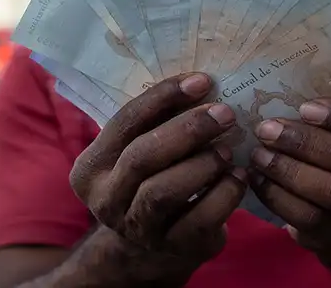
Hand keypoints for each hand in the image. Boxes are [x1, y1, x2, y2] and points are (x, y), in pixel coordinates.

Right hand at [69, 73, 246, 280]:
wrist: (152, 247)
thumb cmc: (152, 179)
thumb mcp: (143, 149)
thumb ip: (160, 120)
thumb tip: (200, 82)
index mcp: (92, 167)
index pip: (125, 122)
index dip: (163, 98)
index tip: (202, 82)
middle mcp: (107, 199)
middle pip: (142, 156)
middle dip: (187, 130)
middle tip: (224, 113)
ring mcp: (138, 228)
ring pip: (164, 191)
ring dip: (203, 164)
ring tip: (228, 148)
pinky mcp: (174, 247)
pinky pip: (200, 218)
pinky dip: (225, 193)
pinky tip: (239, 176)